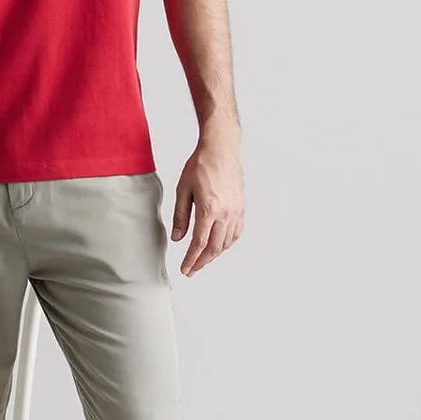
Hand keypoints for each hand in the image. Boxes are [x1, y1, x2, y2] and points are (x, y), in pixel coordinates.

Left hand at [169, 134, 244, 275]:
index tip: (185, 269)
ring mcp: (236, 211)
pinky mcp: (241, 207)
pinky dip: (227, 244)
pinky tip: (219, 246)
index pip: (199, 243)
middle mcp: (226, 213)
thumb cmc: (201, 165)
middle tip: (191, 270)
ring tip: (202, 260)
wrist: (222, 149)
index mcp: (209, 209)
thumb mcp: (183, 189)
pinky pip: (236, 233)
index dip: (191, 259)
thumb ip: (181, 216)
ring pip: (226, 242)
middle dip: (202, 262)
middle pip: (214, 248)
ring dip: (214, 255)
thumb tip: (178, 238)